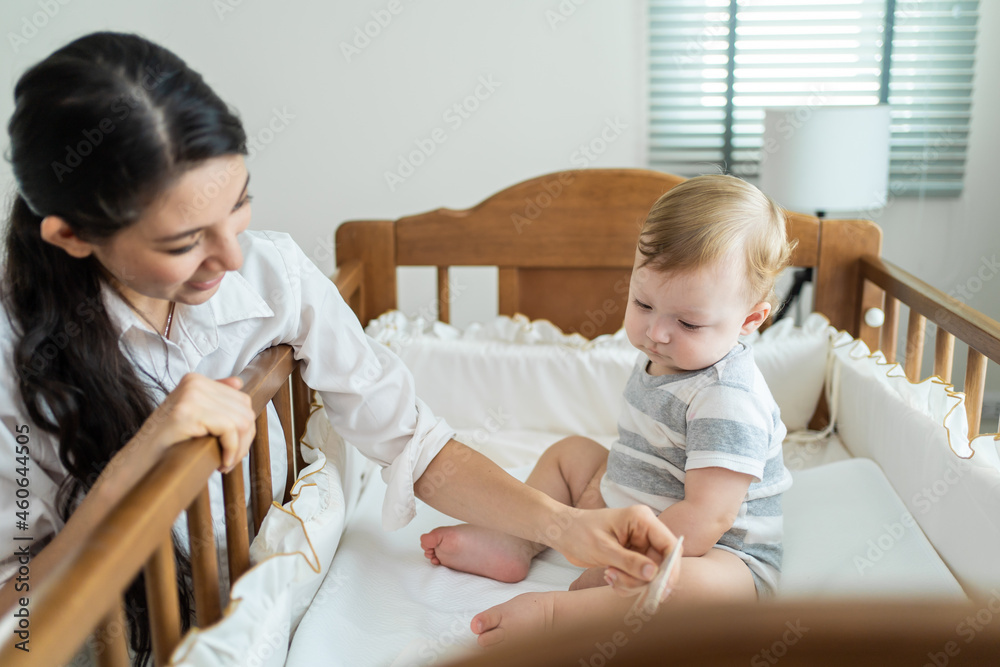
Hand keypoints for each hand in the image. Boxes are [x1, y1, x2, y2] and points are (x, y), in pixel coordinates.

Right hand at [137, 373, 255, 472]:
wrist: (137, 465)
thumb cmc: (167, 445)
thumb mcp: (192, 416)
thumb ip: (214, 399)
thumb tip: (238, 383)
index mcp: (195, 380)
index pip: (241, 400)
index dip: (243, 429)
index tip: (232, 449)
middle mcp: (194, 382)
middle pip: (245, 410)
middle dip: (244, 440)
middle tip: (229, 460)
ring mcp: (190, 395)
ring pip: (241, 421)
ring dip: (239, 448)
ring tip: (225, 463)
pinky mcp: (188, 412)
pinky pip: (229, 429)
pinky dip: (232, 450)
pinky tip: (221, 463)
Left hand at [548, 505, 678, 591]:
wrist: (562, 533)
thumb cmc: (578, 532)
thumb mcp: (602, 548)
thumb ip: (629, 562)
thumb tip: (654, 574)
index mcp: (642, 520)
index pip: (670, 545)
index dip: (670, 569)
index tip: (662, 589)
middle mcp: (645, 531)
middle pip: (661, 564)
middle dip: (643, 579)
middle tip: (619, 582)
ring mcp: (639, 545)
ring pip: (650, 574)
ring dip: (631, 583)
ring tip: (608, 576)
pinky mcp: (632, 557)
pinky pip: (639, 577)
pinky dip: (627, 583)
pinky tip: (609, 576)